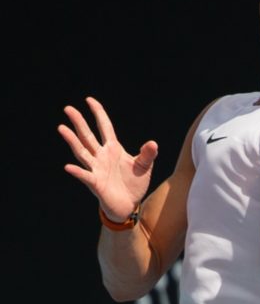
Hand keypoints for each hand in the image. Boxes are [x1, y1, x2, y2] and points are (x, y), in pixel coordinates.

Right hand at [58, 96, 157, 220]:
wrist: (129, 204)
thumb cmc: (134, 184)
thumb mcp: (144, 166)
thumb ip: (147, 154)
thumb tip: (153, 143)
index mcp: (113, 149)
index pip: (105, 127)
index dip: (98, 113)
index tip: (89, 100)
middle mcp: (101, 156)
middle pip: (88, 136)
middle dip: (79, 122)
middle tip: (68, 108)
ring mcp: (97, 169)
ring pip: (82, 152)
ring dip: (72, 141)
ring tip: (62, 128)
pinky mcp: (96, 183)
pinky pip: (85, 176)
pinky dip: (77, 172)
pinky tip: (68, 167)